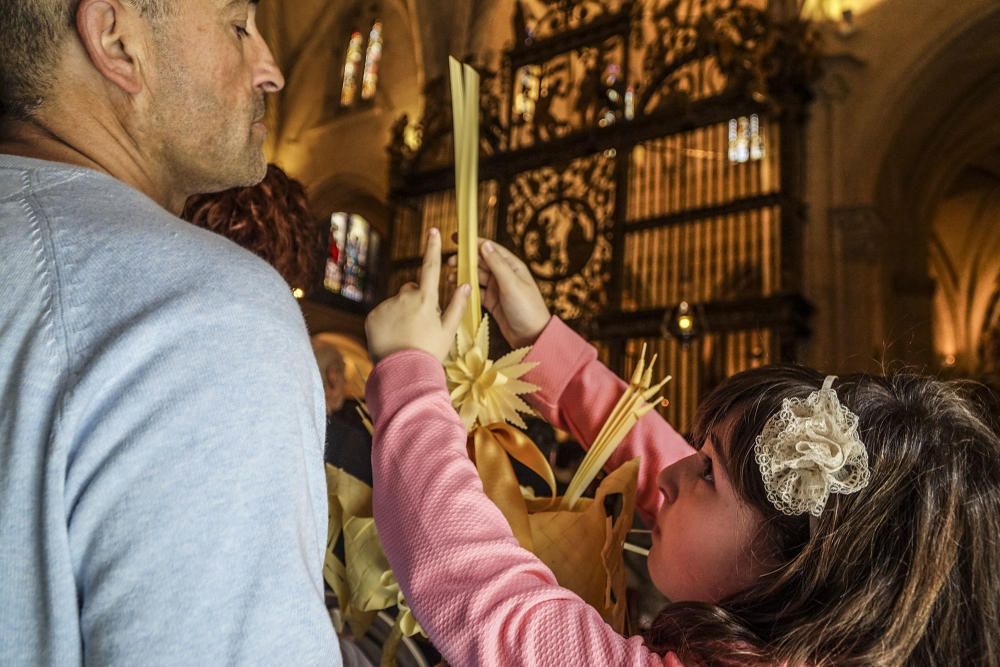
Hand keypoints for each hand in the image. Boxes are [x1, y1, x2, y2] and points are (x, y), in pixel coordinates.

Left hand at [366, 228, 470, 362]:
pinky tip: (393, 338)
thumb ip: (457, 305)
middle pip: (412, 289)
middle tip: (421, 325)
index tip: (434, 230)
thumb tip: (467, 285)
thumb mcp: (448, 331)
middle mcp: (404, 297)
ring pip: (397, 303)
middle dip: (417, 300)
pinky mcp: (372, 315)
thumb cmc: (430, 353)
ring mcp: (387, 305)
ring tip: (406, 336)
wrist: (403, 372)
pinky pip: (382, 313)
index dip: (433, 247)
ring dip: (401, 313)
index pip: (430, 267)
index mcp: (426, 299)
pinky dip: (387, 322)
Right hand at [450, 239, 549, 348]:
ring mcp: (498, 289)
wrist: (532, 336)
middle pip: (481, 262)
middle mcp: (504, 275)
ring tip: (451, 276)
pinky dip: (467, 290)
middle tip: (450, 262)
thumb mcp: (511, 284)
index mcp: (512, 266)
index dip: (474, 242)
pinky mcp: (493, 302)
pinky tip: (458, 289)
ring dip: (464, 275)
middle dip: (465, 260)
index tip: (457, 237)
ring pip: (477, 277)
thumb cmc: (527, 308)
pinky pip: (477, 292)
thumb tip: (485, 245)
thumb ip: (497, 265)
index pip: (490, 249)